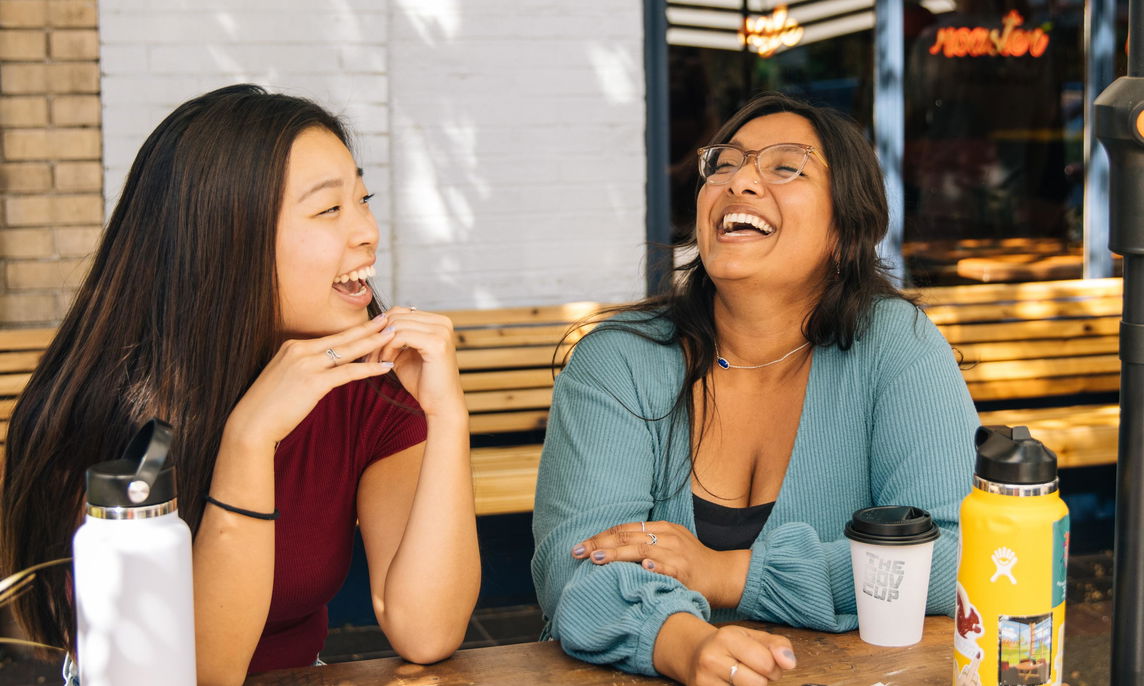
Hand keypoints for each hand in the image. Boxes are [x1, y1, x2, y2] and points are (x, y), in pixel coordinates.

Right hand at [225, 314, 394, 446]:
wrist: (251, 424)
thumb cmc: (268, 407)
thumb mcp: (285, 378)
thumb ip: (304, 369)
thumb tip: (324, 372)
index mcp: (292, 346)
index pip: (330, 337)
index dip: (354, 331)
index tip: (372, 324)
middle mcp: (299, 350)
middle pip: (343, 337)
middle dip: (369, 327)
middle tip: (391, 318)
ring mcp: (306, 364)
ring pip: (348, 350)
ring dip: (374, 342)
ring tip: (394, 335)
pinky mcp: (313, 382)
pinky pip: (348, 372)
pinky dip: (369, 369)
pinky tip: (385, 367)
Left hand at [369, 307, 465, 418]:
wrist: (441, 405)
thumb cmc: (423, 382)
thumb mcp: (405, 353)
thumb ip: (394, 337)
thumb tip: (375, 321)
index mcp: (438, 321)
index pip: (400, 312)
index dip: (381, 328)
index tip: (370, 347)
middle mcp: (442, 322)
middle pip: (397, 315)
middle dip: (378, 335)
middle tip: (370, 356)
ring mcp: (441, 331)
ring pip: (396, 325)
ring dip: (381, 344)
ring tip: (377, 361)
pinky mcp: (436, 343)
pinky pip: (401, 336)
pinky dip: (388, 349)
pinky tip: (386, 363)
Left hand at [572, 521, 750, 607]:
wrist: (723, 574)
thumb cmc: (690, 562)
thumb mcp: (668, 544)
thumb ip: (644, 543)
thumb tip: (610, 547)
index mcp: (662, 528)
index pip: (624, 528)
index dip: (600, 536)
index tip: (579, 546)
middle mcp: (667, 537)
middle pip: (628, 536)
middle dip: (600, 544)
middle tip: (577, 551)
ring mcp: (676, 553)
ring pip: (642, 550)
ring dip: (617, 554)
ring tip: (597, 559)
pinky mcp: (685, 571)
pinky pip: (667, 568)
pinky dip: (653, 567)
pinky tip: (641, 568)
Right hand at [685, 625, 795, 685]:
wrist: (694, 654)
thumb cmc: (729, 647)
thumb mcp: (753, 637)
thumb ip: (778, 645)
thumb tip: (789, 662)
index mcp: (727, 638)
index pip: (767, 664)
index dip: (772, 667)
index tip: (762, 663)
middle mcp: (712, 659)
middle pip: (758, 684)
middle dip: (762, 681)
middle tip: (750, 672)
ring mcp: (704, 681)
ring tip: (740, 679)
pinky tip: (731, 685)